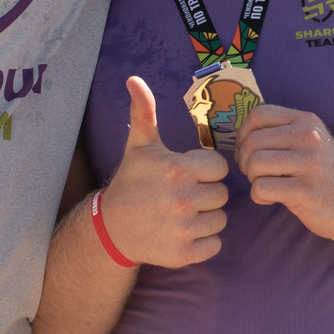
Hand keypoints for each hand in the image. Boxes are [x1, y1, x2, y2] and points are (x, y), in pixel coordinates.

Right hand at [99, 75, 229, 266]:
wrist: (111, 227)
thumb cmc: (132, 182)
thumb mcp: (139, 146)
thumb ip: (145, 112)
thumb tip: (134, 79)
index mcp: (177, 169)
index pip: (219, 168)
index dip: (206, 170)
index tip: (188, 173)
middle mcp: (182, 199)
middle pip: (221, 195)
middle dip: (206, 194)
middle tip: (184, 195)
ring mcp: (182, 228)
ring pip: (220, 220)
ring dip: (206, 218)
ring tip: (183, 213)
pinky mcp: (183, 254)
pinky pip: (214, 245)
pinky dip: (203, 242)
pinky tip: (183, 232)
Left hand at [234, 103, 333, 240]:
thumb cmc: (321, 173)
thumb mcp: (308, 142)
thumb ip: (281, 132)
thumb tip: (240, 137)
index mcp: (306, 120)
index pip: (258, 114)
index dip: (243, 134)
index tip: (247, 152)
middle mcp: (309, 136)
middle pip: (252, 142)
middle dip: (246, 162)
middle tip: (256, 175)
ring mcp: (309, 163)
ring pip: (255, 164)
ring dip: (252, 180)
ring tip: (266, 185)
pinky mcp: (306, 189)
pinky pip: (261, 189)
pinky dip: (259, 197)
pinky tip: (272, 199)